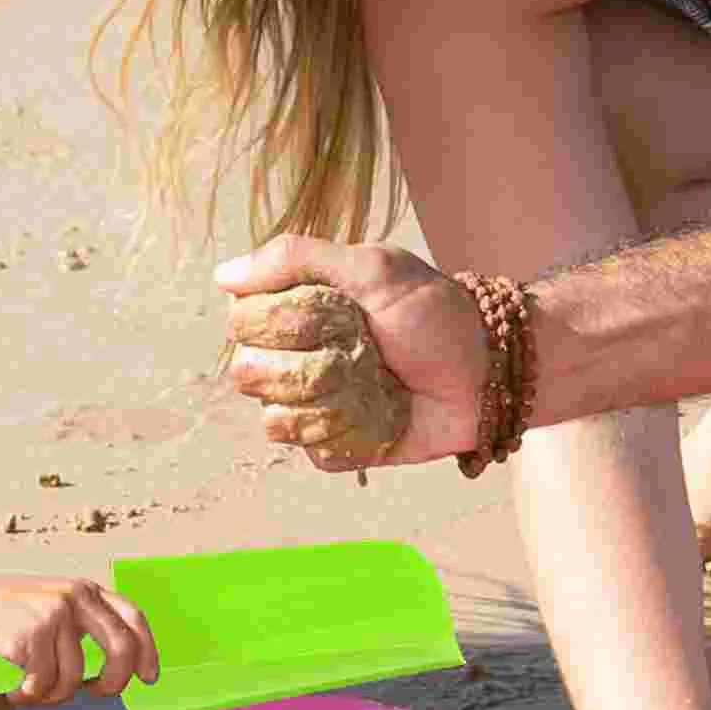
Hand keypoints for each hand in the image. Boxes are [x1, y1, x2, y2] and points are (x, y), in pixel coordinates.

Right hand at [0, 573, 158, 705]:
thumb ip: (83, 628)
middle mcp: (75, 599)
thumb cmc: (8, 613)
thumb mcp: (54, 606)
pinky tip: (8, 681)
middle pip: (120, 651)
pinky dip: (23, 695)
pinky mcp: (26, 637)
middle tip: (95, 693)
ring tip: (27, 683)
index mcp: (86, 591)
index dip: (148, 651)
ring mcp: (51, 616)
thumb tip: (112, 675)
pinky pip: (38, 686)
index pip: (133, 619)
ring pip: (72, 680)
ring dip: (49, 695)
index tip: (149, 678)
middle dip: (113, 682)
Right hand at [214, 234, 486, 467]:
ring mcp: (313, 406)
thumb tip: (221, 277)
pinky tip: (377, 415)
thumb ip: (298, 259)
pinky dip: (342, 434)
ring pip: (273, 419)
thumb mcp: (373, 268)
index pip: (242, 323)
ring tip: (370, 383)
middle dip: (303, 363)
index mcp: (295, 313)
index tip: (331, 310)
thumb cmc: (434, 313)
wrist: (489, 371)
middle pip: (248, 374)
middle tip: (356, 348)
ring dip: (324, 401)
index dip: (280, 321)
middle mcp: (294, 360)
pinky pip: (310, 450)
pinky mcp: (335, 446)